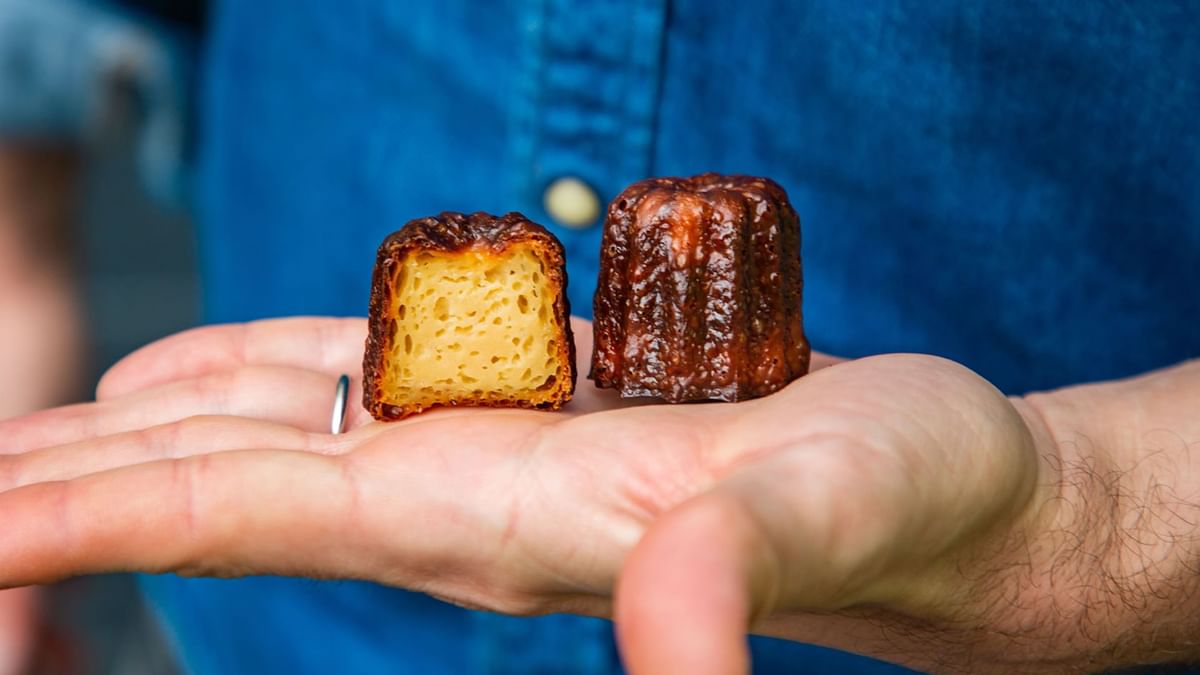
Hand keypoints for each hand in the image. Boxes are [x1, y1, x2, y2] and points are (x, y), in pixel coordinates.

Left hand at [0, 317, 1122, 672]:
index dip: (99, 517)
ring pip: (271, 425)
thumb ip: (720, 587)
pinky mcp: (523, 400)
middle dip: (72, 486)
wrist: (923, 488)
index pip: (251, 512)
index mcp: (492, 513)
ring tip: (28, 438)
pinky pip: (349, 378)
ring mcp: (480, 445)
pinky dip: (251, 372)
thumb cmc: (890, 496)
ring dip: (142, 431)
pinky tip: (188, 377)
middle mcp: (459, 489)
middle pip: (222, 480)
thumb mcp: (816, 515)